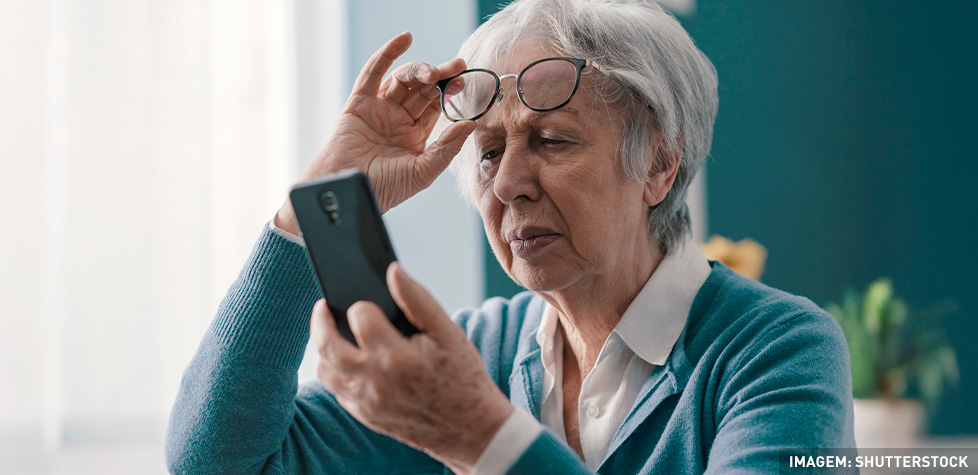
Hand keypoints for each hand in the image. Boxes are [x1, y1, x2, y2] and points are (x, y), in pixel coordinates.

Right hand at [276, 32, 476, 233]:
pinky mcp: (359, 103)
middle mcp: (397, 119)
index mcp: (414, 135)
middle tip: (458, 66)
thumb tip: (470, 123)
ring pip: (402, 80)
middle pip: (422, 89)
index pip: (436, 105)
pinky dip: (387, 54)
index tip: (465, 82)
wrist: (351, 192)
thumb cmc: (385, 189)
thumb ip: (447, 147)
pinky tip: (404, 40)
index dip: (450, 92)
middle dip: (440, 75)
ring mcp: (378, 109)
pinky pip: (373, 73)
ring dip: (420, 70)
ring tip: (433, 72)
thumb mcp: (424, 171)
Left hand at [310, 263, 513, 472]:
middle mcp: (374, 381)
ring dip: (322, 348)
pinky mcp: (365, 416)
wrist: (470, 429)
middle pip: (327, 345)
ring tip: (330, 331)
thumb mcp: (448, 333)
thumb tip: (393, 271)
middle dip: (320, 321)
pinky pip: (336, 391)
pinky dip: (333, 371)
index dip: (363, 304)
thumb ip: (418, 299)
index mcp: (395, 356)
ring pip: (325, 370)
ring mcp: (366, 402)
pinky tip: (344, 358)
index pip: (359, 316)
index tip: (368, 302)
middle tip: (323, 307)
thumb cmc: (462, 377)